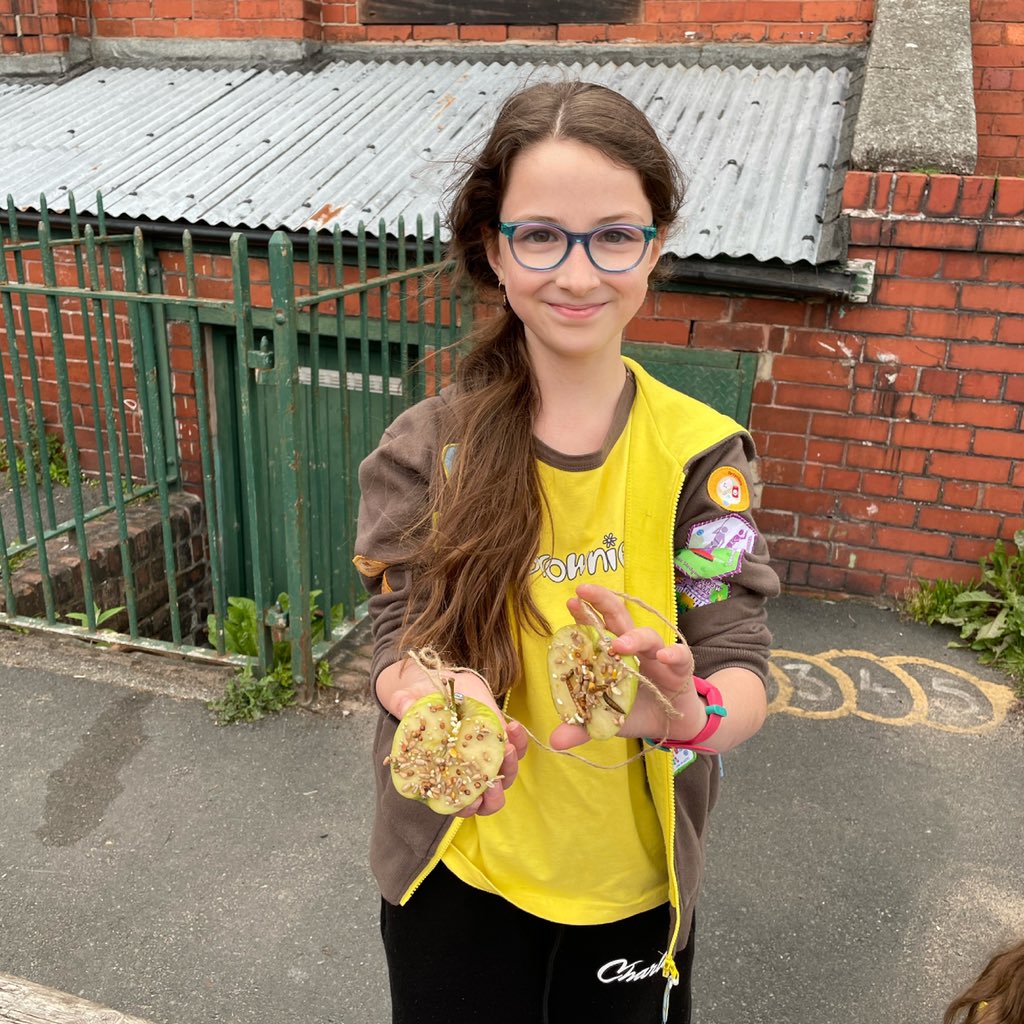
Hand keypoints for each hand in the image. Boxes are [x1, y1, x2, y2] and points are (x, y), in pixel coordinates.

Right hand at [382, 660, 527, 817]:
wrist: (444, 688)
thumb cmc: (422, 702)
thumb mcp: (408, 700)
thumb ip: (404, 704)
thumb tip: (405, 705)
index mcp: (444, 775)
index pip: (457, 803)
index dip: (465, 807)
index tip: (472, 802)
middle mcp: (468, 773)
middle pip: (487, 800)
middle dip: (492, 796)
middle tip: (492, 784)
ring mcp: (487, 759)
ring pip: (506, 776)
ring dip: (509, 768)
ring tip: (506, 749)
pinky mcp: (501, 741)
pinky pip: (517, 748)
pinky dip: (519, 742)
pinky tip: (513, 727)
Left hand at [549, 583, 704, 750]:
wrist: (671, 723)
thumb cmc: (634, 711)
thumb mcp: (605, 720)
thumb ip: (581, 727)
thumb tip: (554, 742)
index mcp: (612, 653)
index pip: (596, 627)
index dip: (583, 614)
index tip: (570, 602)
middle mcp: (633, 647)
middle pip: (619, 616)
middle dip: (602, 601)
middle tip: (584, 592)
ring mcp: (657, 654)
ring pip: (646, 635)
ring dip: (632, 637)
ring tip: (618, 645)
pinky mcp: (680, 668)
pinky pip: (679, 655)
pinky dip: (673, 654)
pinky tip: (665, 657)